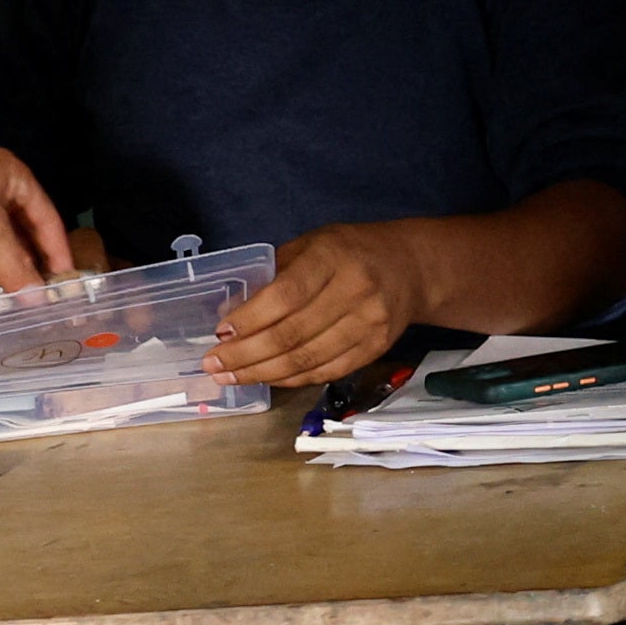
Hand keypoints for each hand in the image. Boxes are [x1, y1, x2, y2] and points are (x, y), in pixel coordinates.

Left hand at [216, 221, 440, 390]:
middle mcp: (355, 290)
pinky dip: (291, 379)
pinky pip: (326, 372)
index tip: (221, 333)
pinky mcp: (375, 348)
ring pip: (307, 359)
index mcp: (333, 257)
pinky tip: (267, 378)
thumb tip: (229, 313)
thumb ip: (274, 275)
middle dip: (247, 355)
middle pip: (292, 334)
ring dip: (263, 373)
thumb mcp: (311, 245)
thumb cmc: (350, 251)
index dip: (250, 318)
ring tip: (232, 377)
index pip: (286, 295)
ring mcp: (369, 323)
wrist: (411, 267)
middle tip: (214, 364)